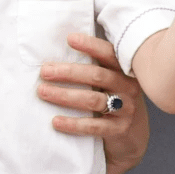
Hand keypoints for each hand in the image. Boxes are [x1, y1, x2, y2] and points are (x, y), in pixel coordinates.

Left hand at [37, 33, 147, 173]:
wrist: (132, 134)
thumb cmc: (111, 98)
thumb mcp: (108, 81)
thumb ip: (91, 67)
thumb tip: (56, 55)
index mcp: (123, 70)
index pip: (108, 54)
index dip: (90, 45)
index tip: (69, 39)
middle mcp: (127, 87)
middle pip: (97, 76)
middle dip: (68, 72)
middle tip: (44, 71)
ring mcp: (126, 109)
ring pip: (93, 99)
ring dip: (65, 95)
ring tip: (43, 92)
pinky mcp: (120, 129)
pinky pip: (94, 126)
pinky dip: (73, 123)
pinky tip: (56, 121)